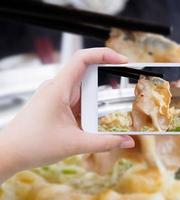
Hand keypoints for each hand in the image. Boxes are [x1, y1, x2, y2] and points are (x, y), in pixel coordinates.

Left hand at [0, 48, 134, 182]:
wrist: (9, 154)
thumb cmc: (31, 145)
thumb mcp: (75, 144)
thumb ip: (104, 143)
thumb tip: (127, 141)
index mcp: (59, 88)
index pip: (83, 59)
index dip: (104, 54)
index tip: (122, 60)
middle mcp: (58, 88)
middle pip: (88, 75)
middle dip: (107, 84)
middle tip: (123, 92)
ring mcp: (57, 97)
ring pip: (84, 91)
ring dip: (98, 102)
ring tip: (108, 115)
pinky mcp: (57, 106)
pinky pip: (79, 102)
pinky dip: (90, 110)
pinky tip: (94, 123)